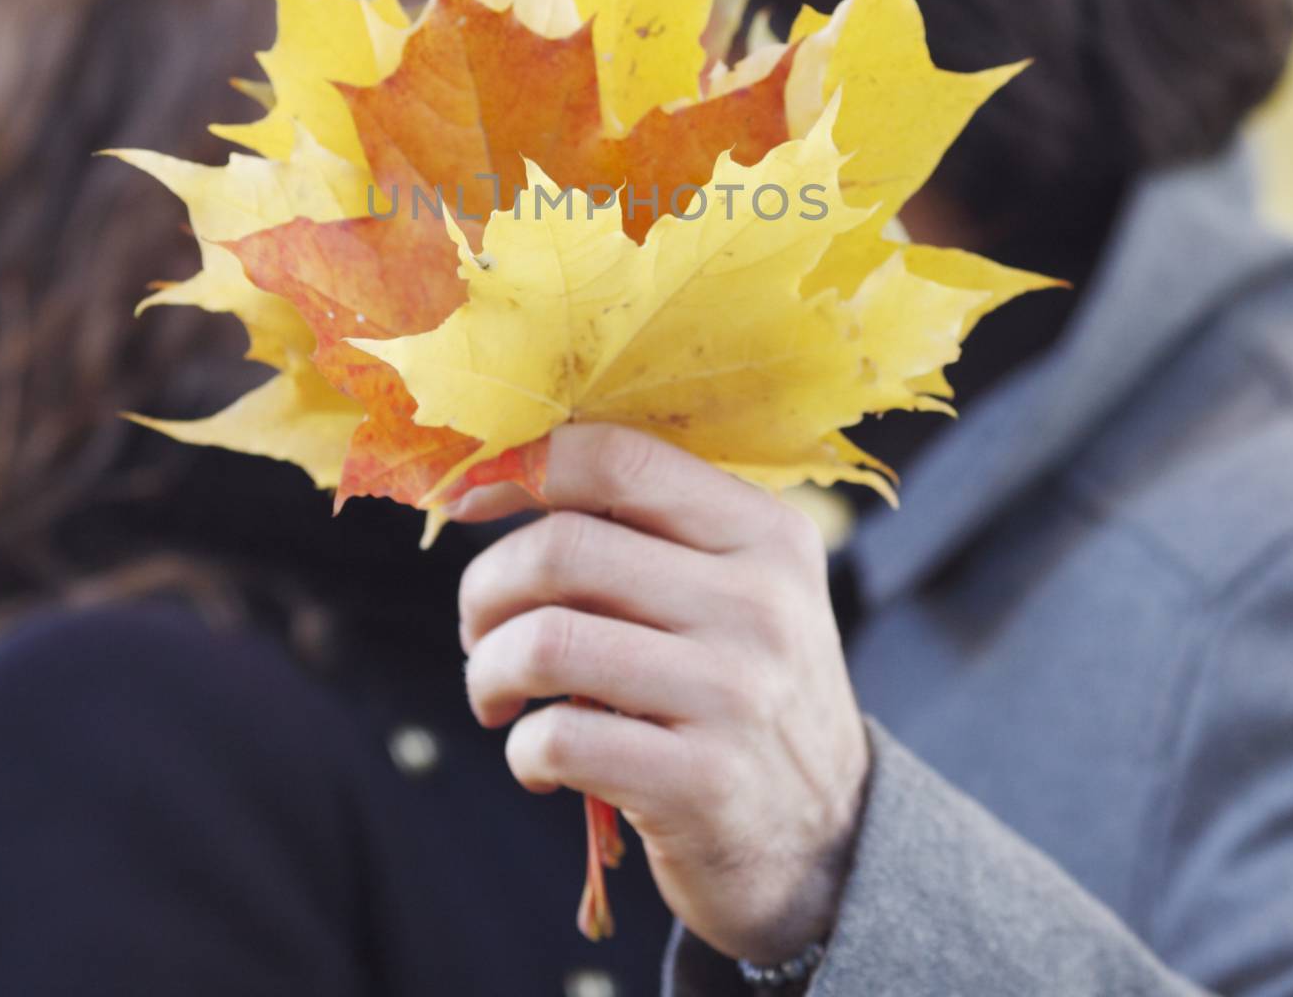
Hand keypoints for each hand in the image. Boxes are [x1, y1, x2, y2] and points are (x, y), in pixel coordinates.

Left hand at [451, 424, 868, 963]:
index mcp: (764, 531)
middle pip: (563, 548)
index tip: (470, 500)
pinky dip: (521, 749)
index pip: (618, 457)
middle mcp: (758, 602)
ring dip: (487, 668)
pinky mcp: (700, 783)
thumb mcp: (736, 586)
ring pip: (546, 642)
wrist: (822, 834)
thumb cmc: (742, 685)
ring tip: (495, 691)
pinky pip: (557, 740)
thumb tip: (502, 474)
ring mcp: (733, 694)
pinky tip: (540, 759)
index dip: (521, 467)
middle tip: (478, 625)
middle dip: (486, 586)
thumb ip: (649, 527)